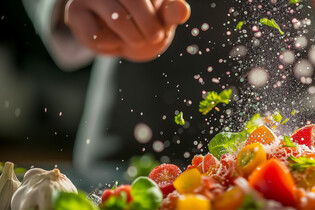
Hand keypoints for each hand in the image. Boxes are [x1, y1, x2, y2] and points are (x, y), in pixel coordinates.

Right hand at [65, 0, 189, 60]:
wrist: (121, 39)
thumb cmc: (145, 23)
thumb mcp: (162, 18)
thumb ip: (172, 12)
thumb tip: (184, 10)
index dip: (156, 16)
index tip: (160, 31)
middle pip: (134, 0)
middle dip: (148, 26)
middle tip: (154, 38)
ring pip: (116, 17)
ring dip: (133, 37)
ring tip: (136, 40)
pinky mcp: (74, 12)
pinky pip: (95, 33)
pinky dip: (110, 44)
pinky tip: (112, 40)